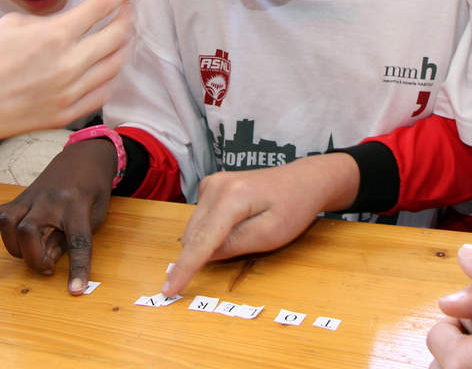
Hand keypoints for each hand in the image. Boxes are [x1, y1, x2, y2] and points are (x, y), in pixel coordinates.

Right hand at [0, 0, 141, 156]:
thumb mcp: (14, 24)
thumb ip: (52, 21)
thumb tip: (75, 22)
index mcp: (56, 35)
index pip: (102, 6)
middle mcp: (70, 64)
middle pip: (118, 36)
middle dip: (128, 18)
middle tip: (128, 11)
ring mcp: (71, 92)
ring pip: (115, 66)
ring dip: (123, 48)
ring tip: (122, 37)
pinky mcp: (66, 114)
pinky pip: (102, 94)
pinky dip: (109, 77)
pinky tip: (108, 68)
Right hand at [0, 137, 115, 292]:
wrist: (83, 157)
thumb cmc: (93, 188)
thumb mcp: (96, 214)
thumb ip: (73, 237)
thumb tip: (46, 260)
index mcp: (76, 205)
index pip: (77, 240)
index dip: (77, 267)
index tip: (75, 290)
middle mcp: (49, 200)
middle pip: (28, 231)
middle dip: (34, 258)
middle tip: (48, 267)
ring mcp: (30, 197)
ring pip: (8, 223)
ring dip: (15, 248)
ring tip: (31, 255)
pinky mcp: (19, 198)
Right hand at [162, 153, 359, 296]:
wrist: (302, 180)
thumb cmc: (293, 207)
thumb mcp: (270, 235)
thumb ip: (234, 246)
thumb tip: (205, 256)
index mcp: (232, 197)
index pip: (201, 240)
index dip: (185, 268)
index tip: (169, 290)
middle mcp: (215, 185)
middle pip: (194, 235)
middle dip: (200, 255)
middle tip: (234, 254)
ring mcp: (211, 183)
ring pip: (194, 228)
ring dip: (206, 243)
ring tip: (243, 233)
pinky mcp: (211, 186)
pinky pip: (200, 219)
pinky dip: (209, 232)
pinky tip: (233, 227)